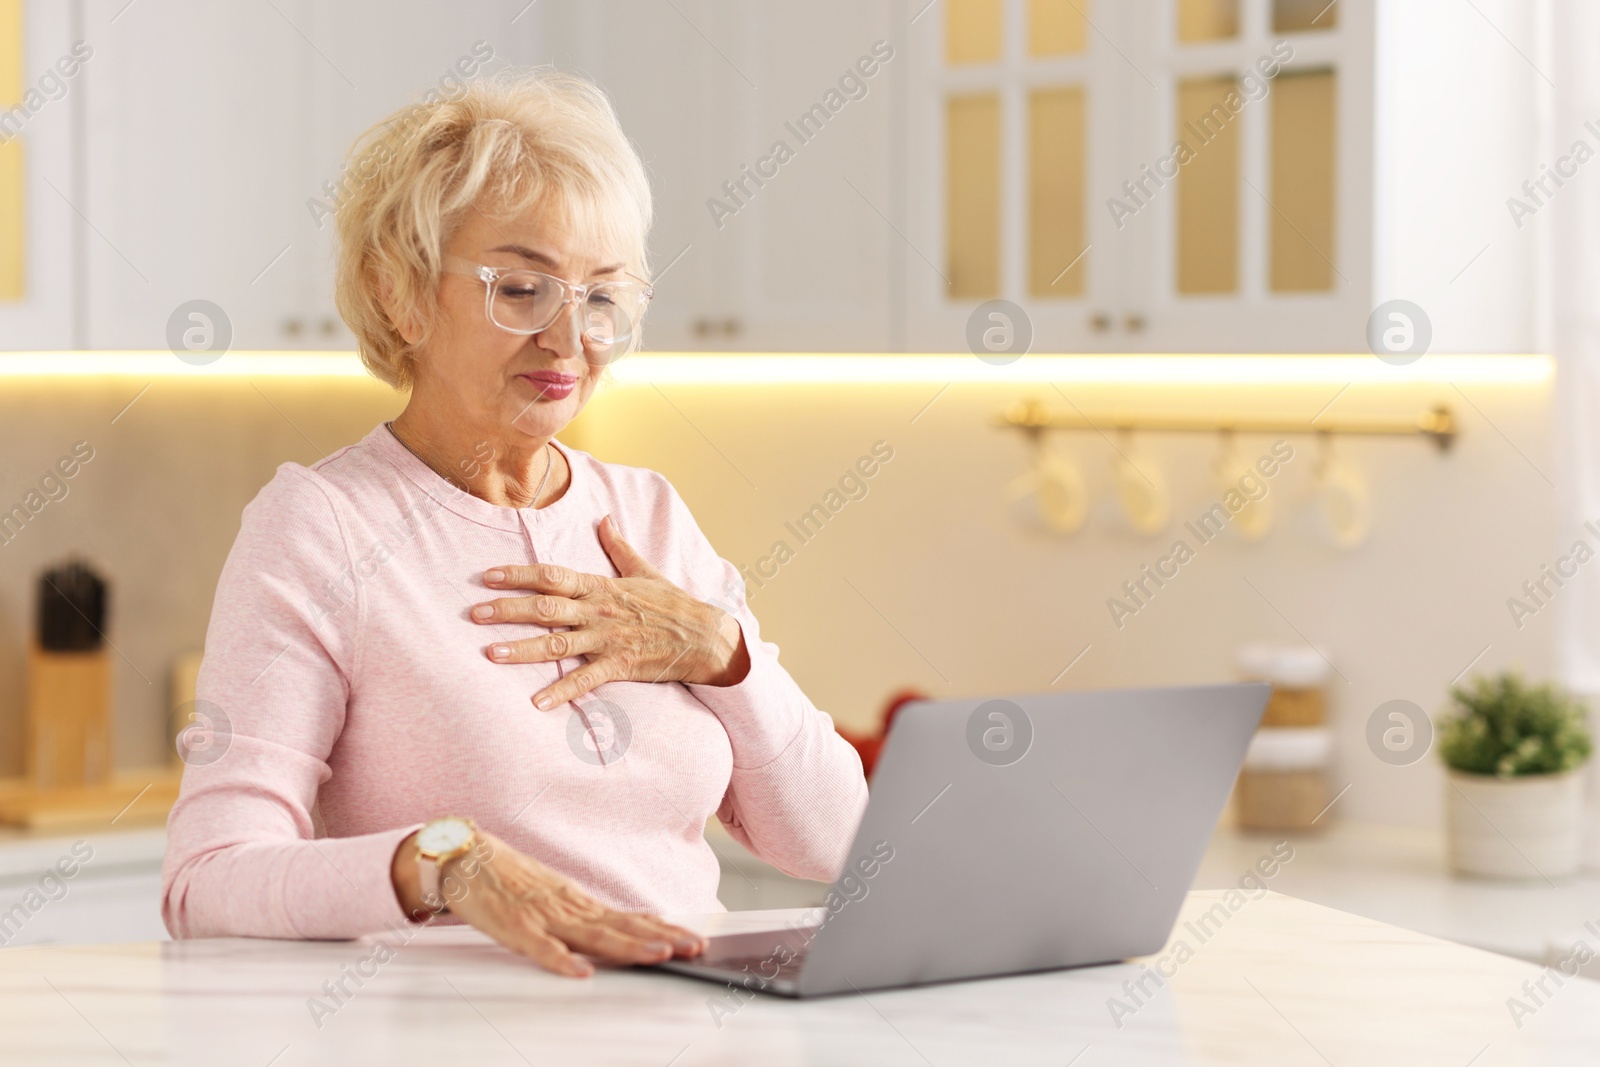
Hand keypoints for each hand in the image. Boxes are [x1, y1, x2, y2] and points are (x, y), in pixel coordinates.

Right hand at [391, 829, 705, 976]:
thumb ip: (582, 918)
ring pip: (592, 935)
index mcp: (578, 902)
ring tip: (659, 955)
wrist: (462, 856)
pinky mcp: (514, 926)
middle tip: (695, 948)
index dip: (664, 929)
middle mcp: (568, 907)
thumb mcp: (553, 897)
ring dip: (628, 946)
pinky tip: (581, 971)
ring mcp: (543, 915)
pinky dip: (561, 959)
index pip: (629, 918)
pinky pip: (540, 947)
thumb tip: (620, 932)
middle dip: (661, 938)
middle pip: (622, 926)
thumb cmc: (507, 879)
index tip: (695, 940)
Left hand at [471, 514, 749, 708]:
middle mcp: (599, 611)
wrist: (705, 636)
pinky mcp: (620, 665)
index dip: (519, 574)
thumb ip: (619, 546)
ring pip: (558, 643)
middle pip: (546, 607)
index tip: (488, 576)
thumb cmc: (673, 604)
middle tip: (476, 613)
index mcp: (601, 586)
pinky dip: (562, 692)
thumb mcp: (645, 570)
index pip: (553, 575)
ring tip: (491, 653)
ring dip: (523, 649)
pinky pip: (586, 679)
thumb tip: (605, 518)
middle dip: (508, 609)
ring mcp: (608, 639)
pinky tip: (537, 703)